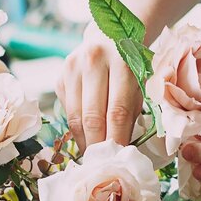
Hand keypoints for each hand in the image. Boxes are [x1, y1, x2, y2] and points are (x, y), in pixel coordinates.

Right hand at [57, 23, 143, 151]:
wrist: (110, 35)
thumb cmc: (131, 65)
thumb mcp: (140, 83)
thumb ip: (132, 112)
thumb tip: (122, 148)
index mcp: (121, 61)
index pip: (117, 111)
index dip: (117, 139)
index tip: (119, 159)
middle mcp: (93, 61)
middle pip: (92, 116)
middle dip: (97, 145)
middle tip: (103, 164)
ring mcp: (71, 68)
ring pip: (74, 117)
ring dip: (84, 141)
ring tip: (94, 154)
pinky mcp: (60, 76)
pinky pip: (67, 110)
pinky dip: (77, 127)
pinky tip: (87, 133)